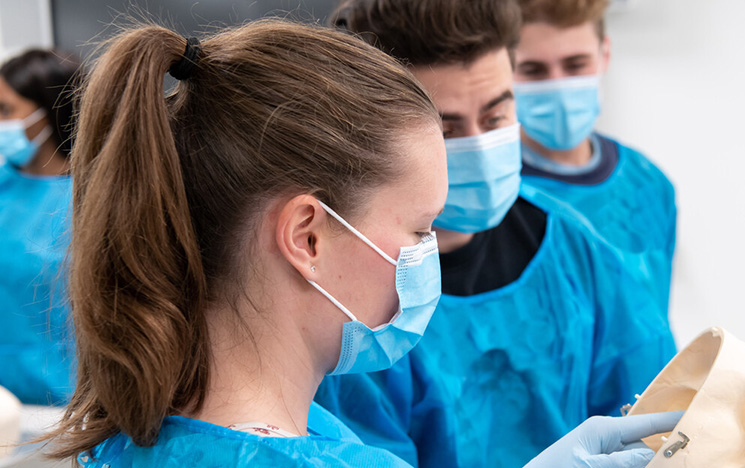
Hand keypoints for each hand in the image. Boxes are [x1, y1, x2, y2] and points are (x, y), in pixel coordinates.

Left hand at [524, 411, 683, 467]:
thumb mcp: (590, 466)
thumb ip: (621, 461)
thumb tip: (652, 454)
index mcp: (603, 427)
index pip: (646, 422)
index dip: (672, 420)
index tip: (695, 415)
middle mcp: (605, 433)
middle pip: (644, 445)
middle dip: (655, 455)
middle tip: (671, 459)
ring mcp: (602, 446)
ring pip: (635, 456)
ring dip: (641, 462)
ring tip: (623, 463)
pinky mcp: (599, 457)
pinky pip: (624, 460)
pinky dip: (630, 463)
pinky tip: (630, 464)